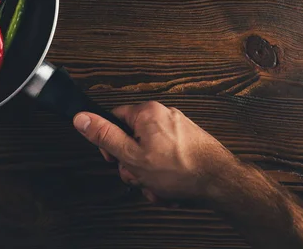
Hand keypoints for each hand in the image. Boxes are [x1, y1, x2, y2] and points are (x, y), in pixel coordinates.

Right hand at [73, 101, 236, 200]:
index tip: (115, 158)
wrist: (220, 182)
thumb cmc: (181, 169)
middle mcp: (164, 116)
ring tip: (159, 187)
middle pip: (133, 139)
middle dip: (134, 165)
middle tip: (141, 177)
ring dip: (150, 175)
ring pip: (150, 154)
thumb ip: (104, 136)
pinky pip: (167, 159)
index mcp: (147, 113)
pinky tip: (171, 188)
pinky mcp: (189, 144)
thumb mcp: (132, 156)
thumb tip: (81, 118)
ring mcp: (179, 130)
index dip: (110, 143)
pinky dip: (166, 176)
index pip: (114, 119)